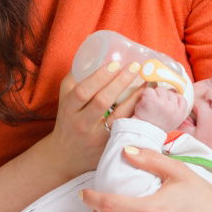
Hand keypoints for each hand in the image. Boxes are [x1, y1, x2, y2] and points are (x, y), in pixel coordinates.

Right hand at [45, 62, 147, 178]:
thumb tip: (95, 54)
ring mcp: (96, 138)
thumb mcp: (65, 99)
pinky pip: (127, 129)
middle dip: (120, 82)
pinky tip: (148, 103)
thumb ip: (76, 78)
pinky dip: (138, 115)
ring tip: (147, 82)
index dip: (99, 77)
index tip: (115, 64)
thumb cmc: (68, 120)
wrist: (64, 157)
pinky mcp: (110, 146)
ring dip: (135, 98)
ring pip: (118, 117)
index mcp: (69, 109)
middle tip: (135, 67)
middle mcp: (81, 124)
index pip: (82, 92)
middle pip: (101, 102)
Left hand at [133, 86, 187, 131]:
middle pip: (170, 92)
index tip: (166, 106)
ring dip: (154, 95)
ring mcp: (162, 102)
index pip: (181, 98)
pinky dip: (146, 95)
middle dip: (163, 97)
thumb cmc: (157, 126)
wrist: (143, 133)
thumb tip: (174, 91)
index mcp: (180, 113)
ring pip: (160, 90)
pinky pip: (149, 90)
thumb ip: (176, 108)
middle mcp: (173, 107)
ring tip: (150, 106)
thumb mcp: (173, 120)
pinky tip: (145, 103)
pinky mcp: (151, 99)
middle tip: (156, 108)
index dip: (173, 99)